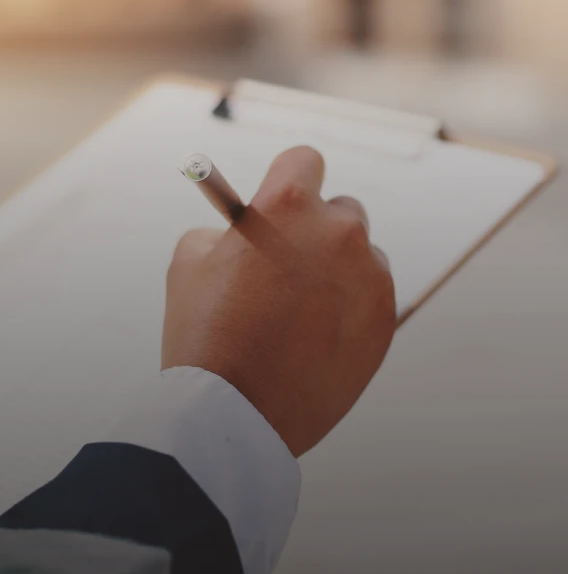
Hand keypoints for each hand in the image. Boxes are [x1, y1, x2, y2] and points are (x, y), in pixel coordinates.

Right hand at [162, 146, 395, 457]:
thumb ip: (224, 229)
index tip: (281, 199)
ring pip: (360, 255)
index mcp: (287, 205)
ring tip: (299, 312)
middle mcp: (338, 231)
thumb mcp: (189, 261)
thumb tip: (241, 231)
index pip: (303, 160)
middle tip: (287, 265)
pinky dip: (350, 307)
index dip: (286, 178)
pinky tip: (315, 336)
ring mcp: (369, 276)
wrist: (235, 414)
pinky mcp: (385, 319)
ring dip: (336, 270)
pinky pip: (372, 295)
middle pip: (339, 209)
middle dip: (314, 229)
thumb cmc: (204, 333)